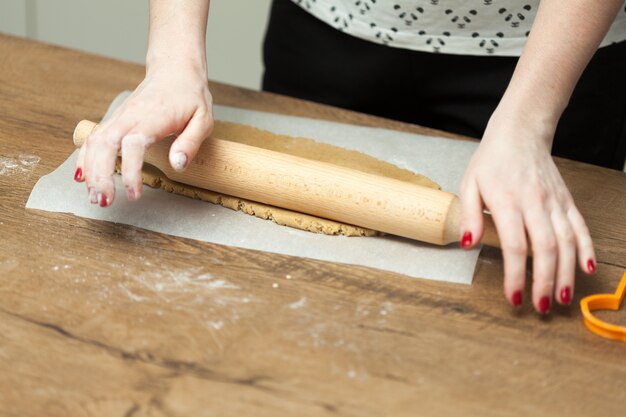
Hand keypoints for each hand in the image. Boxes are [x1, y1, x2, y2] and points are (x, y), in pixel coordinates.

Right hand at [74, 60, 213, 204]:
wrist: (175, 71)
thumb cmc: (190, 97)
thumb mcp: (203, 119)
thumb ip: (191, 143)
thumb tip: (177, 165)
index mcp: (153, 117)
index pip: (133, 144)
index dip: (131, 171)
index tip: (134, 194)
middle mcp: (130, 116)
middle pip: (105, 145)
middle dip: (100, 175)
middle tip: (104, 201)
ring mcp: (119, 117)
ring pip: (94, 142)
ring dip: (90, 171)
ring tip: (94, 197)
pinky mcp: (115, 120)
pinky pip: (93, 138)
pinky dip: (84, 158)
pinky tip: (83, 177)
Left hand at [459, 109, 595, 313]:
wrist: (520, 133)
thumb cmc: (491, 161)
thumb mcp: (469, 184)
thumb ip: (469, 215)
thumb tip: (468, 244)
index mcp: (508, 202)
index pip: (515, 245)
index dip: (516, 275)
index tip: (514, 297)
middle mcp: (535, 203)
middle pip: (546, 248)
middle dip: (546, 281)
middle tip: (543, 307)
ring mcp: (554, 202)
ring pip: (567, 241)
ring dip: (567, 272)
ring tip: (564, 297)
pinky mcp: (566, 200)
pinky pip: (580, 227)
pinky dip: (586, 248)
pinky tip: (587, 268)